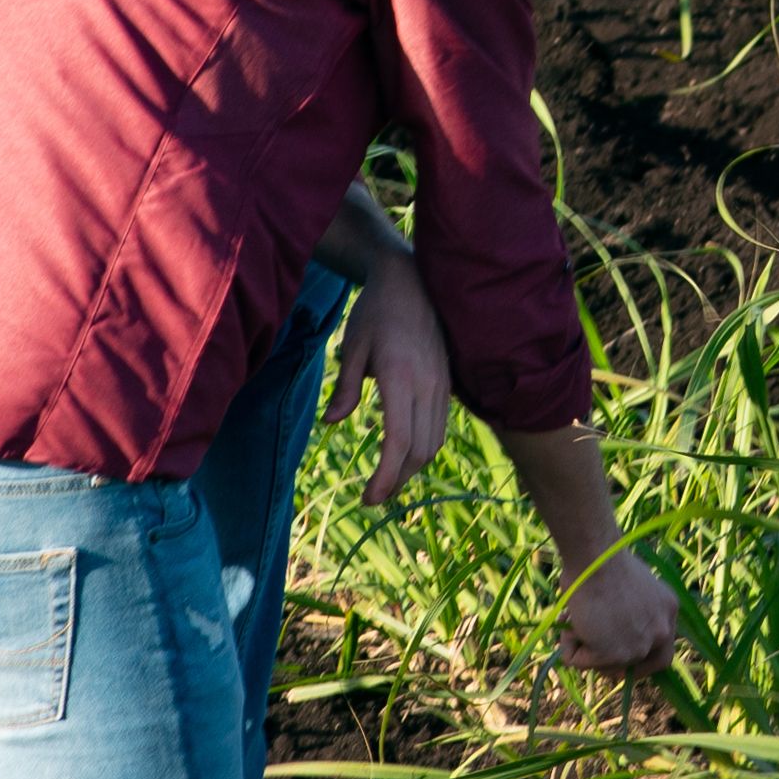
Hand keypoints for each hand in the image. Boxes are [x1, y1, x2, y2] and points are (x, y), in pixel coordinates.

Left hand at [339, 266, 457, 506]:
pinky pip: (439, 426)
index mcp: (400, 377)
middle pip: (420, 450)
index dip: (386, 476)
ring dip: (412, 467)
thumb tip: (332, 423)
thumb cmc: (375, 311)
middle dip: (398, 480)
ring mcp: (441, 384)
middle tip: (374, 495)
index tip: (369, 498)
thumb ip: (345, 387)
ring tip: (388, 479)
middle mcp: (427, 385)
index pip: (399, 441)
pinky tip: (405, 452)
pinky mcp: (446, 382)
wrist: (410, 280)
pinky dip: (423, 447)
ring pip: (434, 442)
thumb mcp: (351, 346)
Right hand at [552, 540, 683, 678]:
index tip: (620, 657)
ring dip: (584, 649)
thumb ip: (627, 612)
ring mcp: (639, 647)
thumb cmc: (605, 561)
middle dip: (614, 665)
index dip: (642, 658)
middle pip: (642, 665)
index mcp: (668, 610)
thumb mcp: (627, 589)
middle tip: (590, 654)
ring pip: (606, 665)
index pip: (663, 648)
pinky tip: (567, 623)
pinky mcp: (613, 655)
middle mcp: (661, 631)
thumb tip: (601, 629)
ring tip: (571, 621)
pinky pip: (581, 662)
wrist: (597, 559)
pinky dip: (568, 647)